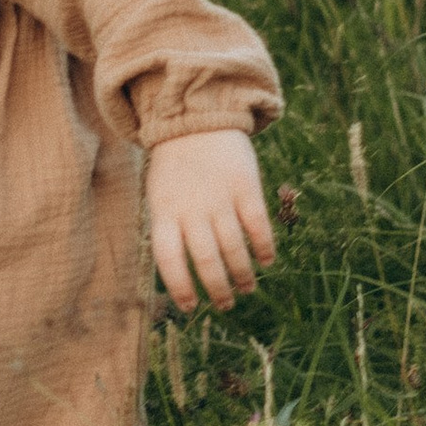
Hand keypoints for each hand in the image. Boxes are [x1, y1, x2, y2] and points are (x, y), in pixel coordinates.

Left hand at [148, 128, 274, 313]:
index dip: (180, 287)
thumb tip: (181, 273)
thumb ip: (169, 228)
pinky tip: (267, 261)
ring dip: (242, 274)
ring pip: (234, 248)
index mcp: (165, 212)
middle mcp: (192, 209)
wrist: (196, 118)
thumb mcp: (159, 195)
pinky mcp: (245, 186)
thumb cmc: (175, 167)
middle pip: (206, 260)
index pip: (169, 260)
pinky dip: (264, 247)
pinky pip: (257, 225)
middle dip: (218, 289)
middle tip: (225, 305)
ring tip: (247, 288)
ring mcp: (220, 198)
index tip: (190, 307)